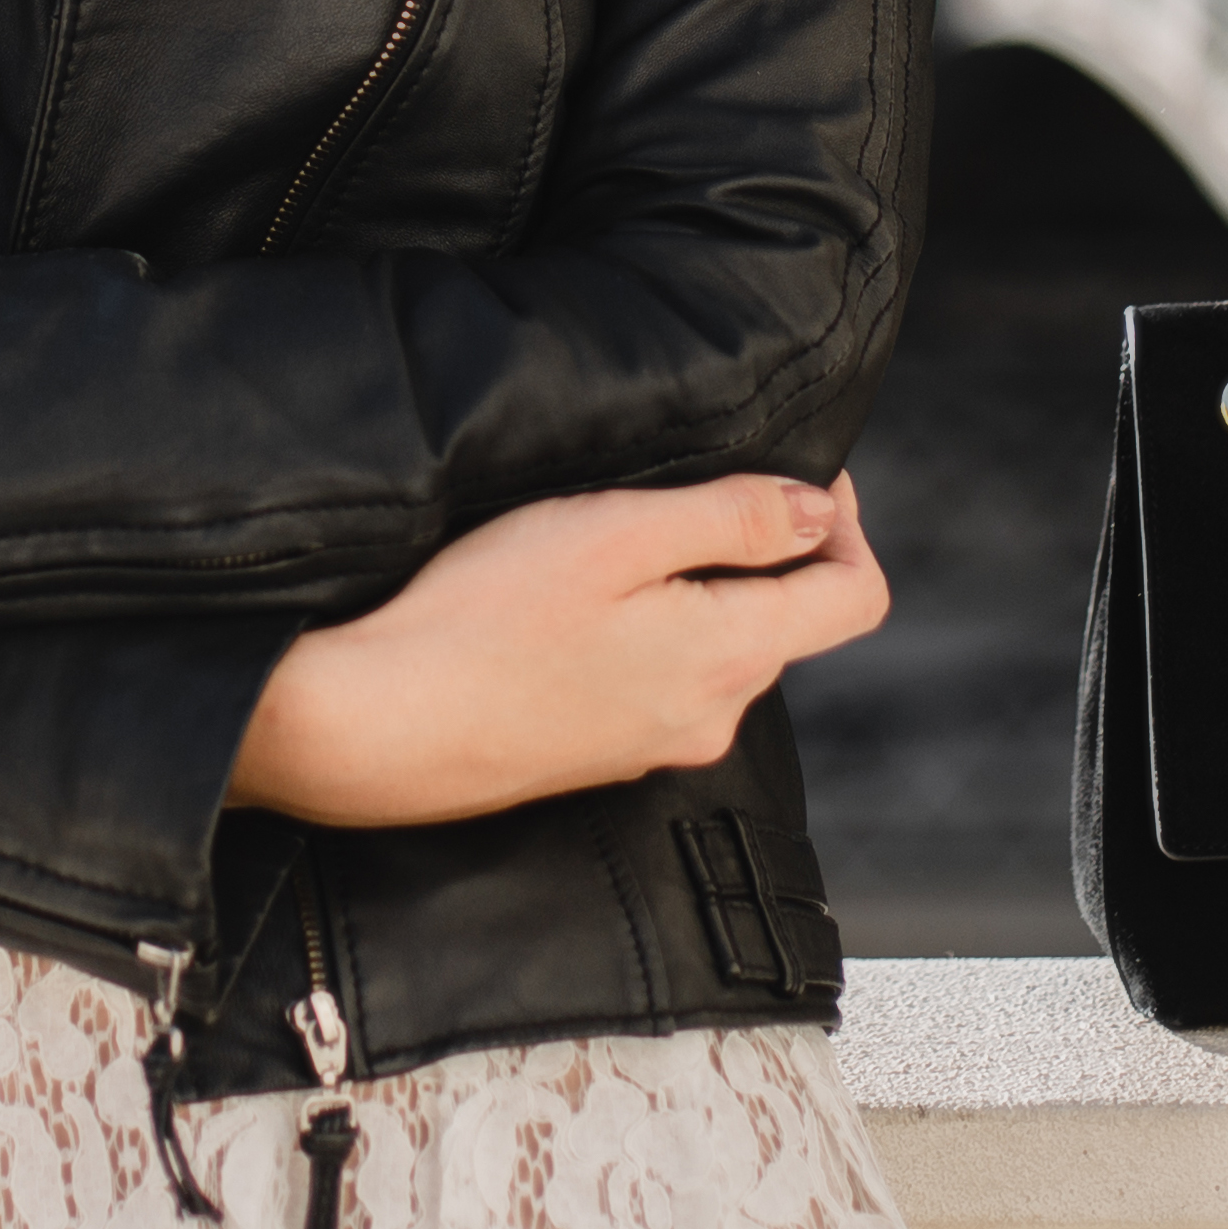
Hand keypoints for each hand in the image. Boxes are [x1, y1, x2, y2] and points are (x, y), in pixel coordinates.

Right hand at [227, 473, 885, 826]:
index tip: (803, 472)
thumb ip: (732, 520)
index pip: (855, 599)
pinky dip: (655, 631)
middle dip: (773, 549)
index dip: (847, 524)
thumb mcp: (614, 534)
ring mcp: (654, 747)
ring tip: (628, 535)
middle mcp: (709, 718)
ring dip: (706, 589)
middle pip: (791, 623)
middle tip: (708, 481)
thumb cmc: (482, 618)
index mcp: (728, 659)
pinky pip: (664, 681)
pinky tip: (579, 602)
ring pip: (723, 651)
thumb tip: (819, 511)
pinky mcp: (601, 756)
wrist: (371, 726)